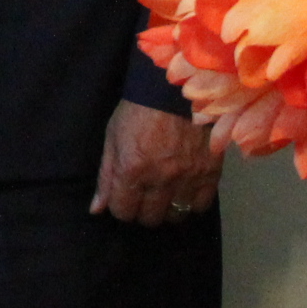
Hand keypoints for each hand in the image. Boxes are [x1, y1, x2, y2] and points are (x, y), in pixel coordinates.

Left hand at [91, 99, 221, 225]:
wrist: (174, 89)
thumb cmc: (137, 112)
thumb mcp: (112, 139)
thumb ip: (106, 177)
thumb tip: (96, 210)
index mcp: (132, 170)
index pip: (124, 211)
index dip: (121, 207)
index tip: (124, 198)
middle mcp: (160, 179)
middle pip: (150, 218)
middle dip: (143, 210)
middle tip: (144, 196)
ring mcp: (187, 177)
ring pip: (176, 215)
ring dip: (167, 208)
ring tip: (165, 194)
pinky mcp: (210, 172)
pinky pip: (200, 205)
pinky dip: (191, 202)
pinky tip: (184, 190)